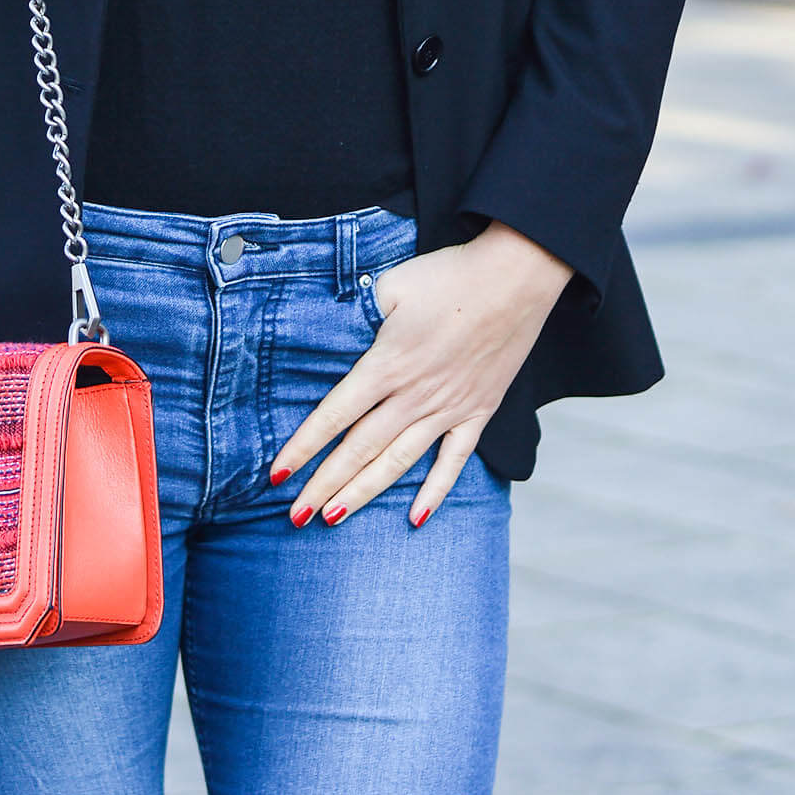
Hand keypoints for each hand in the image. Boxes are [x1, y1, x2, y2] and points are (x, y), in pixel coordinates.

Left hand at [268, 221, 573, 527]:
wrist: (517, 278)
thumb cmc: (452, 275)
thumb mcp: (391, 286)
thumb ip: (358, 312)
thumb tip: (331, 326)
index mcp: (387, 364)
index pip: (334, 415)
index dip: (303, 447)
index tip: (276, 475)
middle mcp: (414, 395)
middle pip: (359, 449)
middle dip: (324, 484)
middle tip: (295, 515)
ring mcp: (448, 408)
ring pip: (398, 461)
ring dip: (364, 493)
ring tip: (334, 519)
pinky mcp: (478, 411)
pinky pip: (453, 461)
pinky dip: (435, 491)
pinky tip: (416, 518)